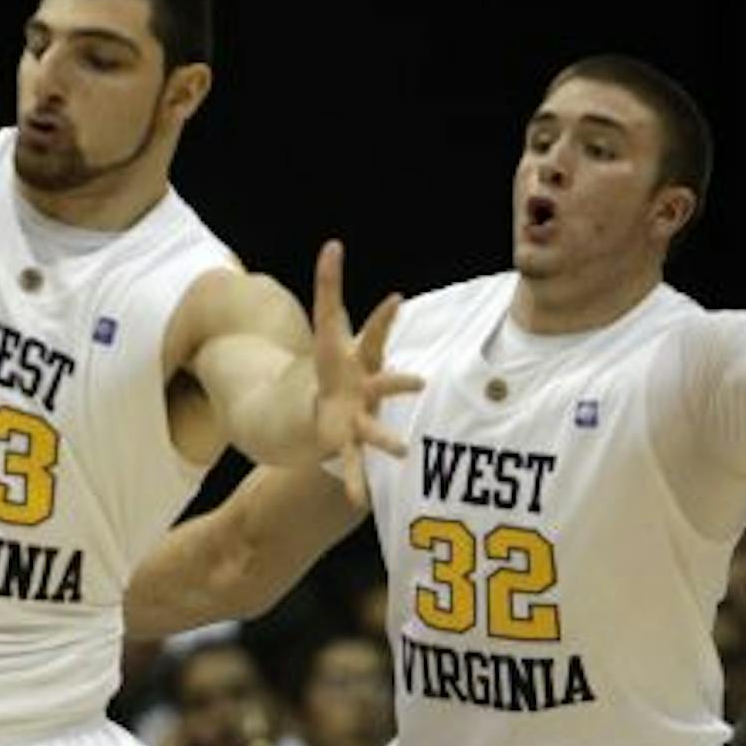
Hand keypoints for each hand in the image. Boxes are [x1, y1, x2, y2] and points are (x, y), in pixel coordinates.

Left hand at [310, 241, 424, 503]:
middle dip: (400, 383)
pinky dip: (355, 481)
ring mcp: (360, 419)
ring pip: (374, 430)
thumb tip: (332, 244)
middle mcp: (368, 391)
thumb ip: (329, 287)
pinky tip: (357, 500)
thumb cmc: (333, 365)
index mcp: (363, 361)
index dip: (383, 318)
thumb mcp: (327, 327)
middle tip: (420, 383)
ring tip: (403, 453)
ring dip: (386, 441)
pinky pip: (351, 464)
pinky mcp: (345, 445)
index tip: (394, 298)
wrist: (326, 407)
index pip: (375, 335)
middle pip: (385, 384)